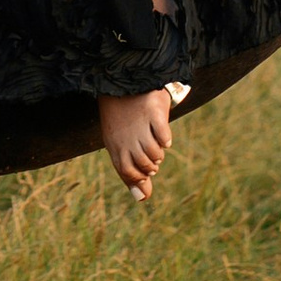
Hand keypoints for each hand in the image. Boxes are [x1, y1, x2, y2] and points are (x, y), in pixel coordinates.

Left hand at [99, 83, 187, 202]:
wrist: (125, 82)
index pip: (127, 171)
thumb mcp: (123, 146)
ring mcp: (140, 124)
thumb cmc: (123, 120)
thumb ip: (132, 172)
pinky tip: (163, 137)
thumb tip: (142, 199)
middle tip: (153, 159)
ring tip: (157, 146)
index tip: (146, 171)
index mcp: (115, 145)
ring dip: (159, 153)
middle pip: (142, 163)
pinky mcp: (154, 111)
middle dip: (151, 166)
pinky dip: (165, 139)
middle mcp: (126, 136)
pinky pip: (163, 133)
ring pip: (154, 151)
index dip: (139, 176)